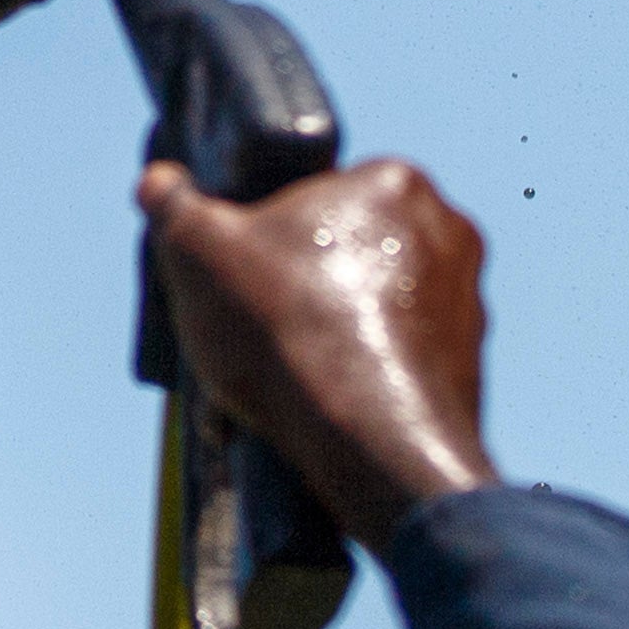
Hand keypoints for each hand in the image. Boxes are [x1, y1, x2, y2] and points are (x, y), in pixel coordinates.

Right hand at [131, 158, 500, 544]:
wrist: (372, 447)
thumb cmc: (292, 336)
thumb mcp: (199, 254)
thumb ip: (174, 208)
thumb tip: (160, 184)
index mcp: (393, 181)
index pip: (312, 194)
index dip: (262, 237)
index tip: (238, 277)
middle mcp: (447, 230)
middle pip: (342, 252)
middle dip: (297, 290)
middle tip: (251, 331)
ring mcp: (466, 301)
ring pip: (368, 310)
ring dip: (326, 337)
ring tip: (277, 381)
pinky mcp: (469, 366)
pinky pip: (394, 361)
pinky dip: (358, 380)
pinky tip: (318, 410)